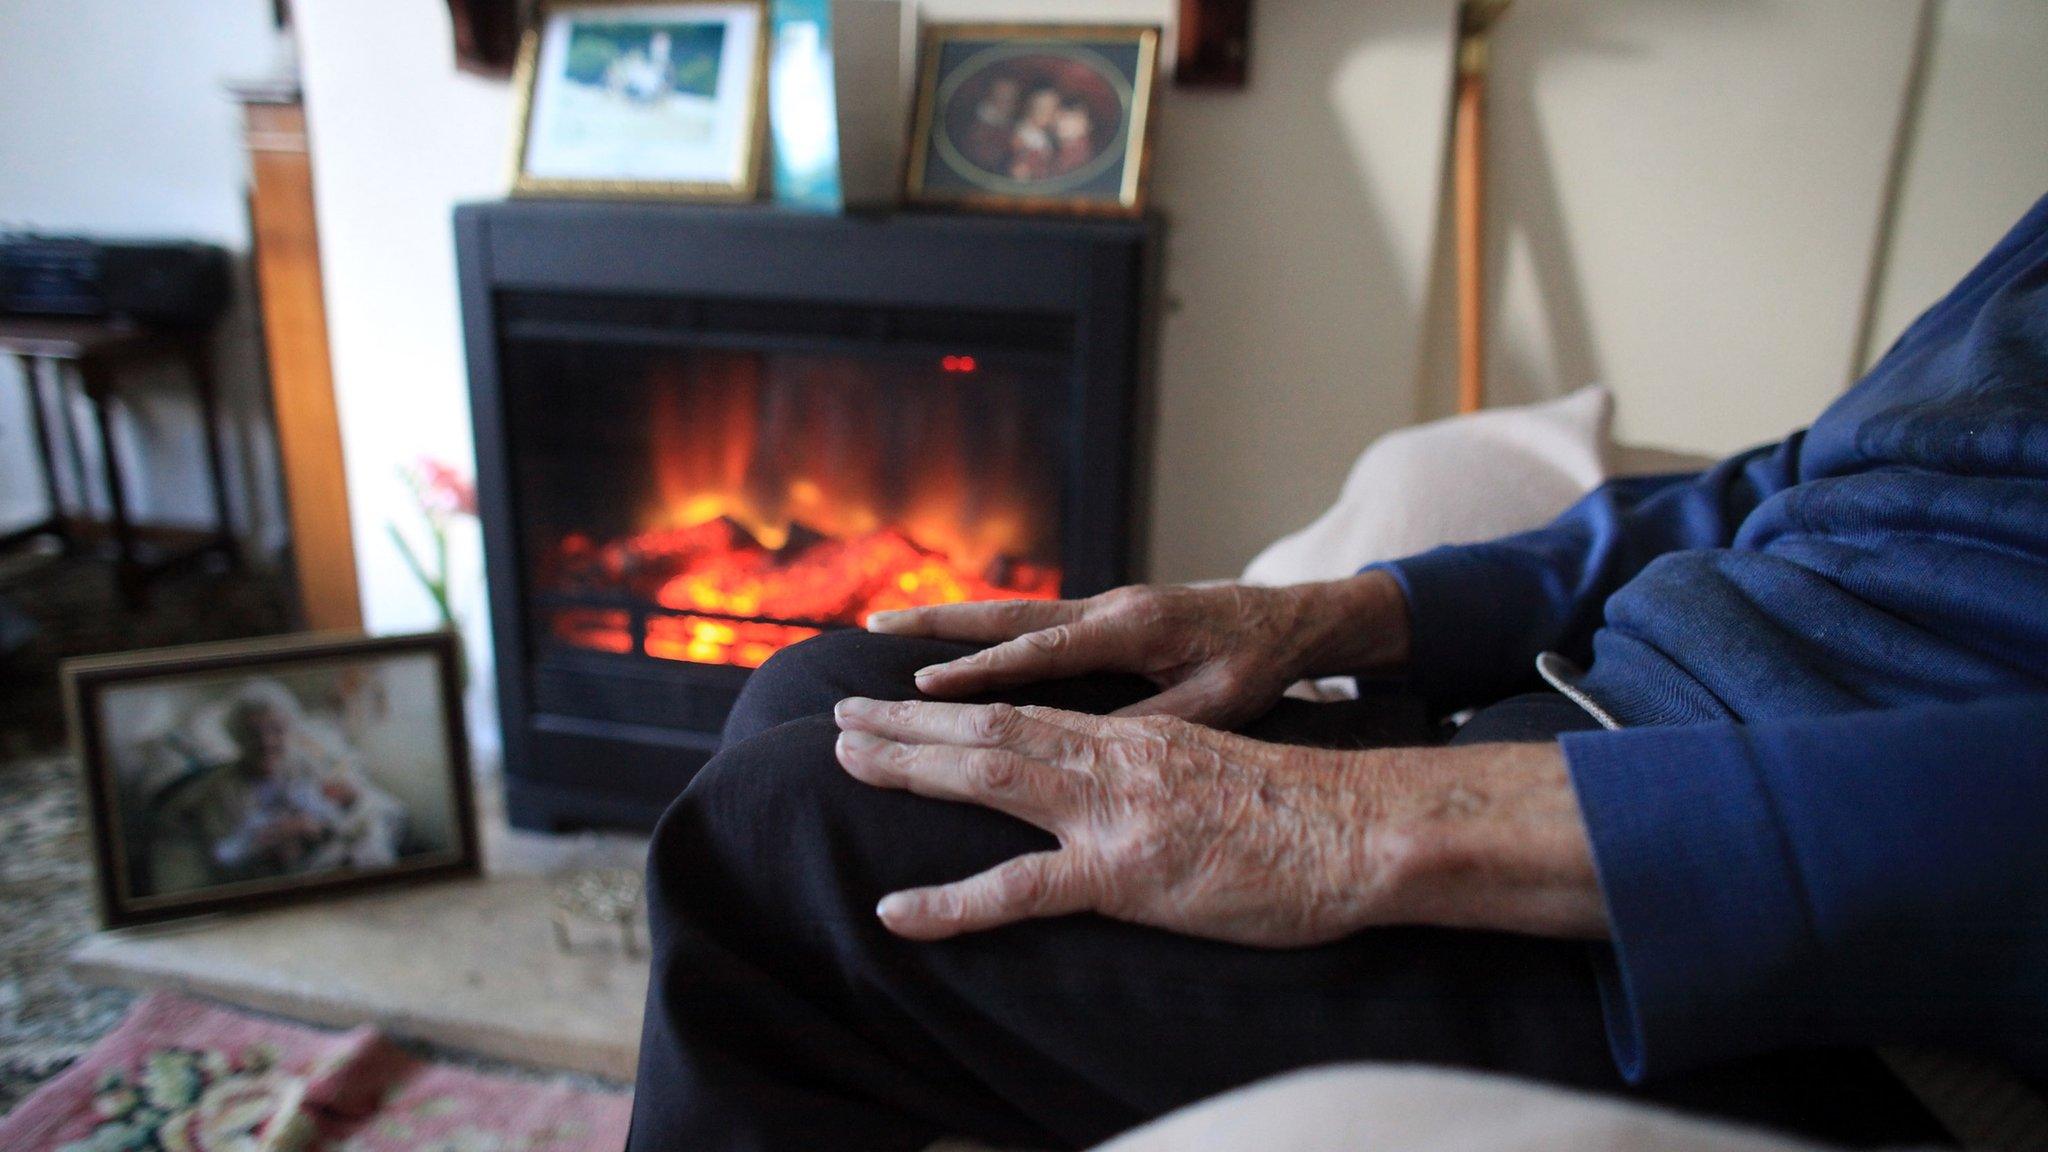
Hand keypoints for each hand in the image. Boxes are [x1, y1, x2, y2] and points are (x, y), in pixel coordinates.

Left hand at [832, 697, 1606, 945]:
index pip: (1027, 708)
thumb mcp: (1217, 769)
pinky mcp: (1128, 874)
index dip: (956, 703)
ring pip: (991, 773)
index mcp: (1134, 734)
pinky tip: (896, 911)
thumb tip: (1118, 785)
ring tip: (845, 759)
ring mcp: (1116, 811)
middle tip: (841, 720)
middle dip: (909, 722)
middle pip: (990, 727)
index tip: (901, 698)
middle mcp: (1114, 756)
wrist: (1363, 828)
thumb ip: (1157, 770)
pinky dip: (951, 903)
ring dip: (910, 765)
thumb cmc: (1306, 812)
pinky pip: (1020, 891)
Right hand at [864, 573, 1410, 728]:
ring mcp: (1103, 607)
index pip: (1042, 653)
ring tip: (882, 629)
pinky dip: (981, 632)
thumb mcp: (1220, 701)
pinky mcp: (1104, 616)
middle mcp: (1108, 608)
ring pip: (1011, 615)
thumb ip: (1158, 721)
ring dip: (947, 622)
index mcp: (1133, 629)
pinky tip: (945, 648)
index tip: (923, 686)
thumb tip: (1092, 749)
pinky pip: (1030, 624)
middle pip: (1007, 619)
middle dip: (936, 628)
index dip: (981, 671)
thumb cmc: (1260, 663)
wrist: (1293, 618)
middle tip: (868, 632)